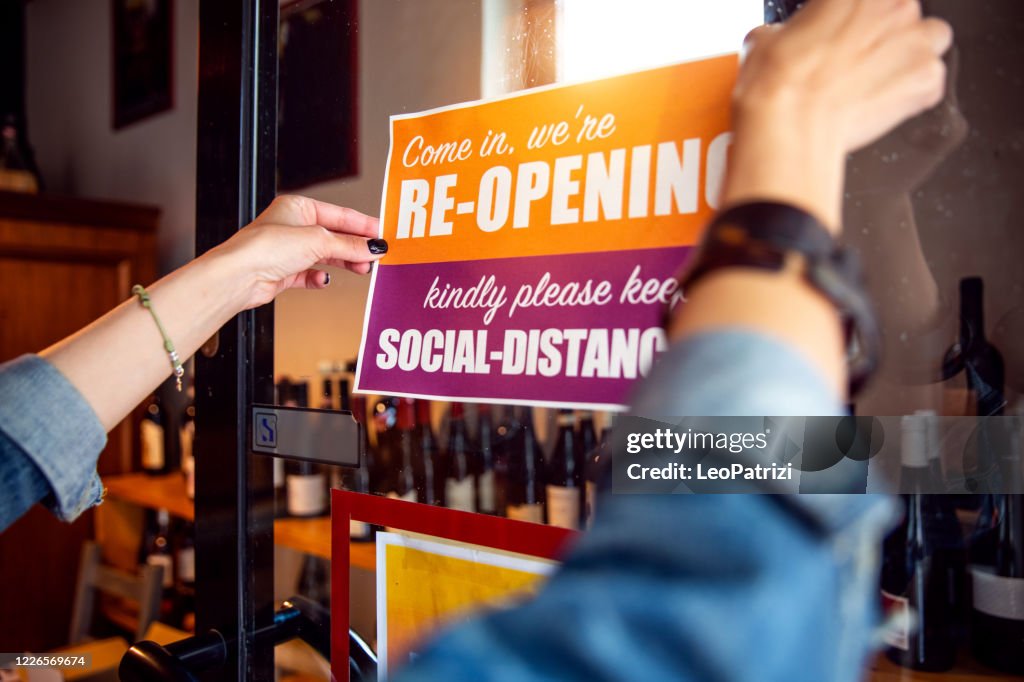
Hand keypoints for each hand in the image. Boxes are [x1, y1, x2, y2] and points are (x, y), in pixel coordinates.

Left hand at [204, 194, 385, 309]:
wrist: (239, 277)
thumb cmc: (264, 248)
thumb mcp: (317, 241)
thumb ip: (349, 245)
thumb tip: (373, 246)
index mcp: (297, 208)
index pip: (339, 215)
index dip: (363, 225)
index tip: (383, 234)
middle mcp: (292, 227)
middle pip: (334, 237)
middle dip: (355, 247)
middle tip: (376, 256)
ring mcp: (288, 250)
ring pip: (325, 256)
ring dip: (344, 263)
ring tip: (361, 269)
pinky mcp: (284, 272)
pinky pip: (310, 274)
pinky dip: (319, 278)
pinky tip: (324, 280)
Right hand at [722, 0, 953, 228]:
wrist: (790, 126)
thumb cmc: (779, 84)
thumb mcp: (763, 40)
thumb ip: (787, 32)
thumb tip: (782, 40)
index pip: (863, 2)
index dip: (851, 17)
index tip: (839, 31)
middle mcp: (892, 5)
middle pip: (902, 10)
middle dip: (884, 33)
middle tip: (854, 59)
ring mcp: (916, 40)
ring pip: (931, 38)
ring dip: (910, 55)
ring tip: (878, 79)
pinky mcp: (926, 78)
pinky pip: (930, 82)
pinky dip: (913, 94)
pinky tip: (882, 104)